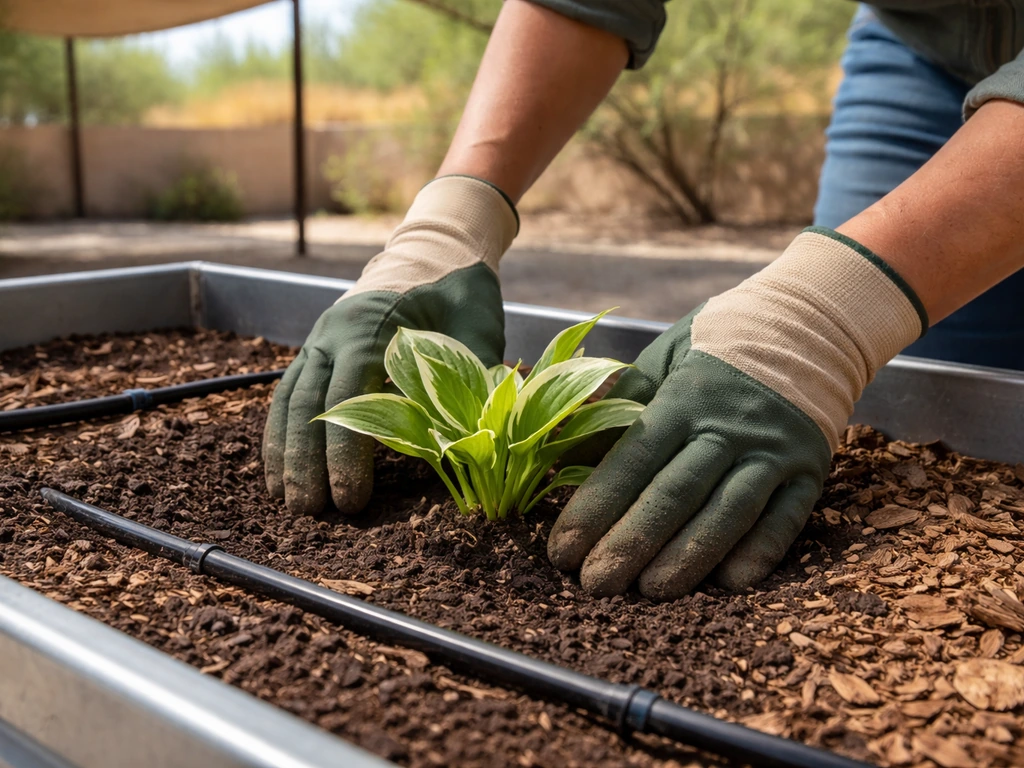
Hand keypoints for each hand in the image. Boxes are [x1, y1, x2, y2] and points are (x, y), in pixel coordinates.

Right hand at [263, 176, 517, 514]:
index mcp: (374, 327)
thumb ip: (474, 376)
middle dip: (306, 461)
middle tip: (310, 513)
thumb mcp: (478, 328)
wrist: (434, 254)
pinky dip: (280, 431)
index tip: (349, 498)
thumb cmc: (460, 295)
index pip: (351, 396)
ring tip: (288, 500)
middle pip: (310, 403)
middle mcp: (335, 332)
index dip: (346, 451)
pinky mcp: (316, 349)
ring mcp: (320, 339)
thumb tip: (474, 438)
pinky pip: (288, 392)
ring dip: (286, 451)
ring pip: (291, 399)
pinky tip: (279, 469)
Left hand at [548, 228, 927, 598]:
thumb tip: (573, 445)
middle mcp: (728, 428)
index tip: (563, 549)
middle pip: (675, 494)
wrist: (812, 323)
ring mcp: (773, 451)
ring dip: (689, 557)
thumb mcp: (666, 353)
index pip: (632, 460)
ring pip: (728, 512)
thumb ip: (624, 400)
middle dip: (631, 543)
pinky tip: (731, 583)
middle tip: (594, 585)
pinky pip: (786, 517)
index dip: (596, 508)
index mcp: (683, 398)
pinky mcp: (810, 470)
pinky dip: (761, 551)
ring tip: (651, 593)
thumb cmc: (720, 343)